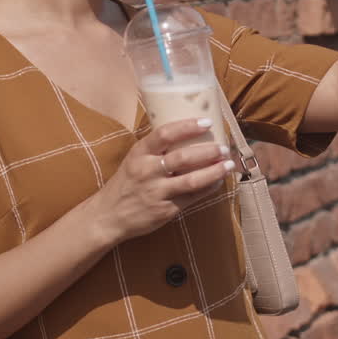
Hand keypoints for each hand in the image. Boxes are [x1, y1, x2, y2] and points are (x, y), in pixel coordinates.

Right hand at [90, 119, 233, 244]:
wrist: (108, 216)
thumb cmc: (126, 183)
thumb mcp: (134, 160)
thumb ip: (155, 148)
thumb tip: (187, 132)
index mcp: (139, 153)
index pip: (165, 134)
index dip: (187, 126)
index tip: (207, 122)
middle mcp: (147, 171)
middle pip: (183, 158)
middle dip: (208, 151)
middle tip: (224, 147)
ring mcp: (156, 192)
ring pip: (192, 180)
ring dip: (214, 172)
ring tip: (228, 165)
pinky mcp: (165, 211)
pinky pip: (192, 198)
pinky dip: (208, 189)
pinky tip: (217, 182)